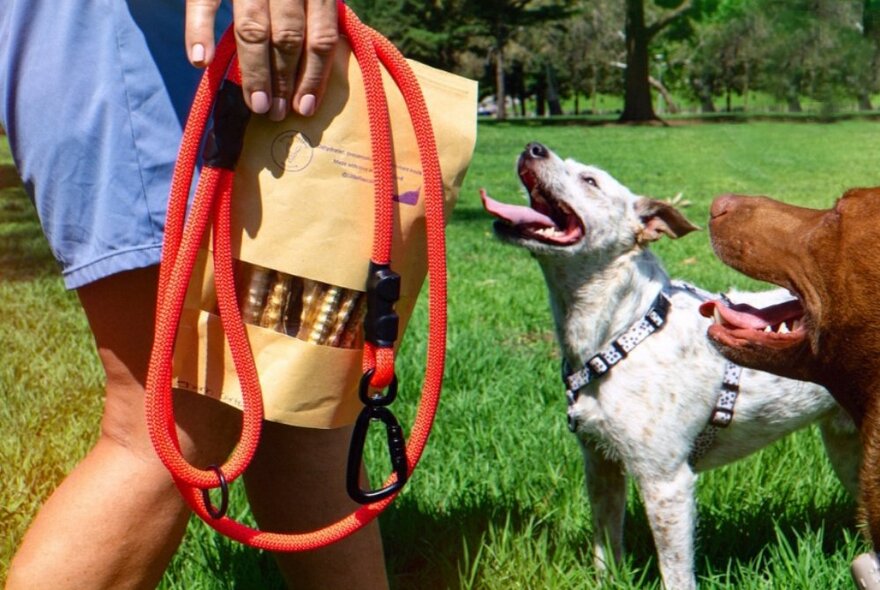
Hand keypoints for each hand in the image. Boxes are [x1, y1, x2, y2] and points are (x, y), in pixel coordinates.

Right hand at [185, 0, 337, 120]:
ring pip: (253, 28)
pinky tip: (200, 61)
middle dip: (284, 80)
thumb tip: (316, 66)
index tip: (306, 107)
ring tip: (257, 104)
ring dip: (255, 71)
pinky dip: (199, 30)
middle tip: (278, 113)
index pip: (320, 35)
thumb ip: (312, 13)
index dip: (314, 74)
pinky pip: (203, 1)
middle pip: (288, 37)